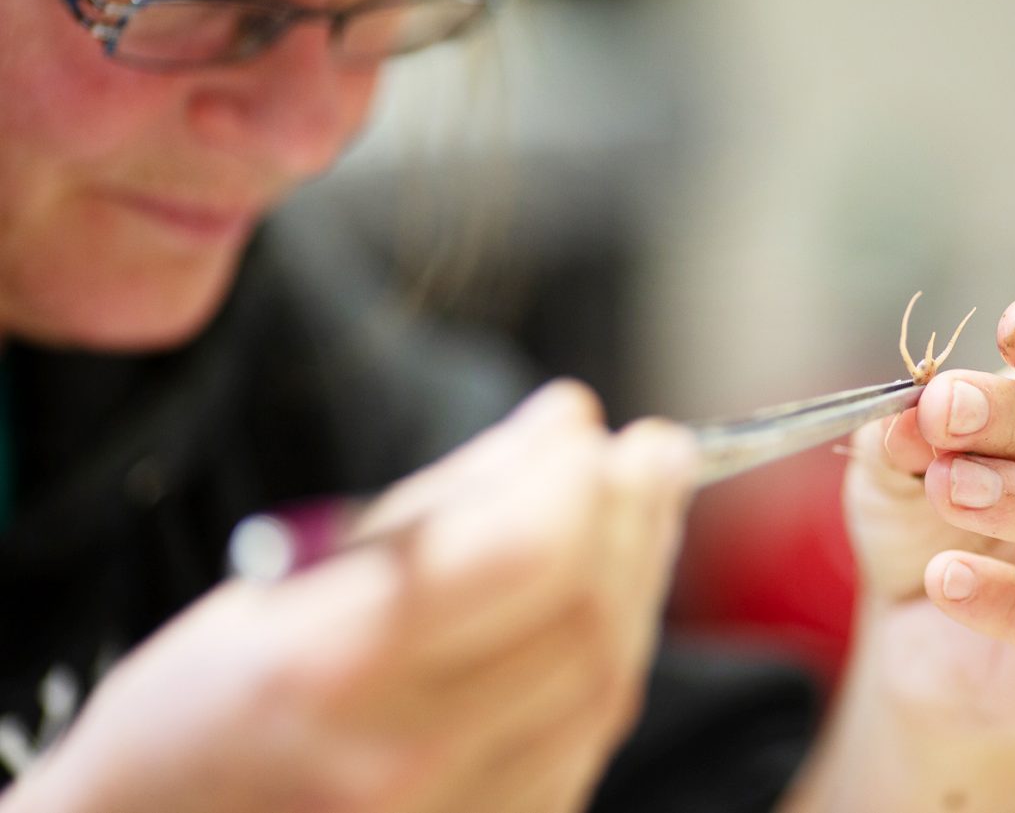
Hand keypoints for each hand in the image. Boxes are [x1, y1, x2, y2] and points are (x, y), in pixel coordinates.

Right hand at [8, 381, 697, 812]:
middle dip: (633, 513)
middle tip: (652, 450)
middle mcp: (404, 755)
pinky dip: (616, 646)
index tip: (590, 425)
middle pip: (586, 616)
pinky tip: (613, 591)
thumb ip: (444, 498)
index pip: (526, 551)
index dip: (580, 477)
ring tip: (643, 504)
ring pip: (607, 680)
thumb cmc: (197, 706)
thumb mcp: (288, 574)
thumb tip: (564, 425)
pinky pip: (589, 737)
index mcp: (335, 661)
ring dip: (640, 575)